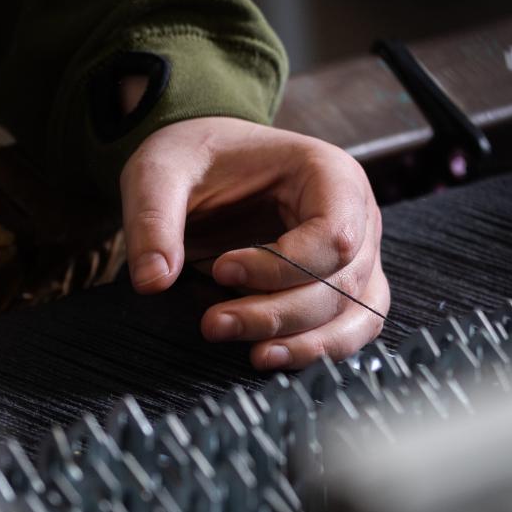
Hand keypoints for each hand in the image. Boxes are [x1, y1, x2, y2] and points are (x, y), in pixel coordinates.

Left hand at [120, 116, 389, 370]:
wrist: (211, 160)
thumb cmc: (200, 156)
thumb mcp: (161, 171)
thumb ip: (154, 219)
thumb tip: (153, 282)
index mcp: (330, 173)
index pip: (333, 236)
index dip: (281, 267)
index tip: (223, 270)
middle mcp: (359, 215)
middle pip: (342, 283)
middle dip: (278, 313)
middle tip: (214, 323)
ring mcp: (359, 254)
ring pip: (354, 314)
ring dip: (304, 343)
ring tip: (252, 355)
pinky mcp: (347, 287)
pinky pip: (353, 328)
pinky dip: (317, 349)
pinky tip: (270, 354)